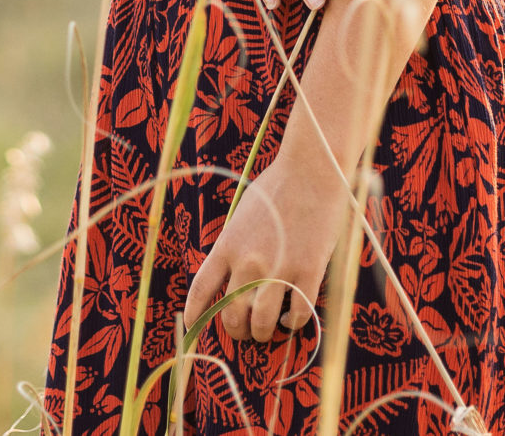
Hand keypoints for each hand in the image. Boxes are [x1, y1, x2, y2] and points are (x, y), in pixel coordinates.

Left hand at [180, 141, 349, 344]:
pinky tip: (292, 317)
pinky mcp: (308, 272)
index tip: (192, 328)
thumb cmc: (278, 187)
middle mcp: (248, 262)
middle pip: (231, 315)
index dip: (194, 316)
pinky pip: (297, 314)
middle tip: (245, 332)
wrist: (312, 170)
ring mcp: (278, 269)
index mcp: (227, 245)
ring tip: (268, 331)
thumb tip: (231, 275)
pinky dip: (293, 323)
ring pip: (261, 323)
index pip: (201, 290)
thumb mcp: (242, 214)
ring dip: (262, 333)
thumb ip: (234, 245)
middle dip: (236, 331)